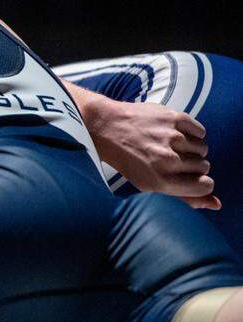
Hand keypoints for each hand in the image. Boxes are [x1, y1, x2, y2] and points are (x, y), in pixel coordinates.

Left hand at [91, 100, 218, 209]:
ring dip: (191, 148)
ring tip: (169, 145)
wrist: (104, 126)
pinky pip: (200, 131)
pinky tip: (173, 133)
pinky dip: (191, 132)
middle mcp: (167, 159)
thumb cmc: (127, 159)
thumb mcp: (148, 183)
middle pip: (204, 166)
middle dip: (192, 164)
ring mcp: (171, 137)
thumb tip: (216, 204)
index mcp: (160, 180)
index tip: (189, 178)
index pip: (205, 186)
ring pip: (203, 148)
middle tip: (170, 158)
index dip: (200, 182)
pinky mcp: (173, 117)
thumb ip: (183, 196)